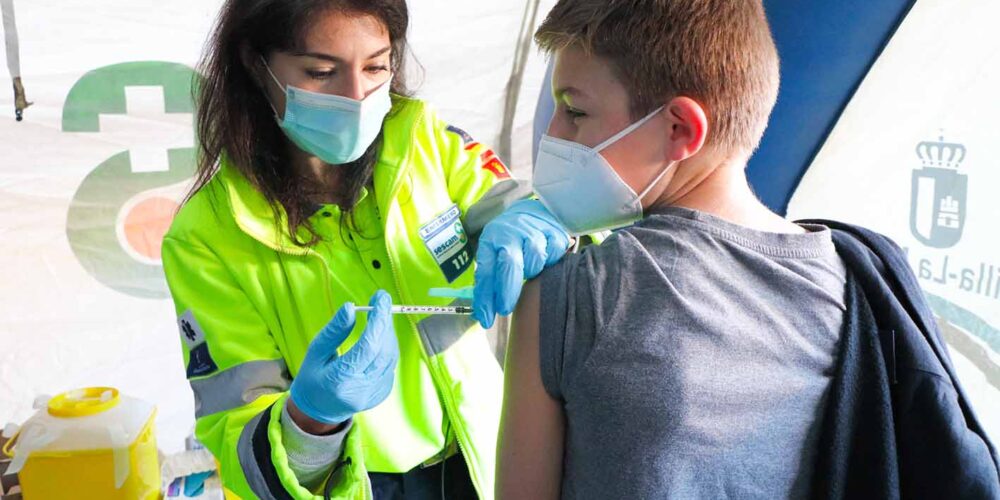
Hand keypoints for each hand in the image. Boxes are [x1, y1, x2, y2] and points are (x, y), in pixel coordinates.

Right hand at [289, 290, 398, 425]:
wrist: (317, 411)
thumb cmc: (313, 377)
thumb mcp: (315, 351)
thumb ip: (334, 331)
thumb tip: (351, 307)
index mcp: (340, 379)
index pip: (368, 345)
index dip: (378, 319)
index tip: (381, 298)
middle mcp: (360, 389)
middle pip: (383, 350)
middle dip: (385, 322)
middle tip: (381, 301)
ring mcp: (373, 394)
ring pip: (390, 357)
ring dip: (388, 333)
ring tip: (379, 316)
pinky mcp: (381, 394)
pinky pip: (390, 365)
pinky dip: (387, 347)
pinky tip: (378, 337)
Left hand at [473, 200, 569, 328]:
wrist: (532, 211)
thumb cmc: (510, 241)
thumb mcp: (494, 253)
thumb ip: (490, 280)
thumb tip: (483, 314)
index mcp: (491, 240)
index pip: (485, 271)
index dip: (485, 297)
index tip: (485, 319)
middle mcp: (510, 233)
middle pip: (510, 264)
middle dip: (507, 291)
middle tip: (505, 309)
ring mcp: (534, 230)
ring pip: (535, 259)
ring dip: (532, 272)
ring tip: (529, 271)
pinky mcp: (554, 231)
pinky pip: (554, 253)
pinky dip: (550, 261)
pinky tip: (545, 260)